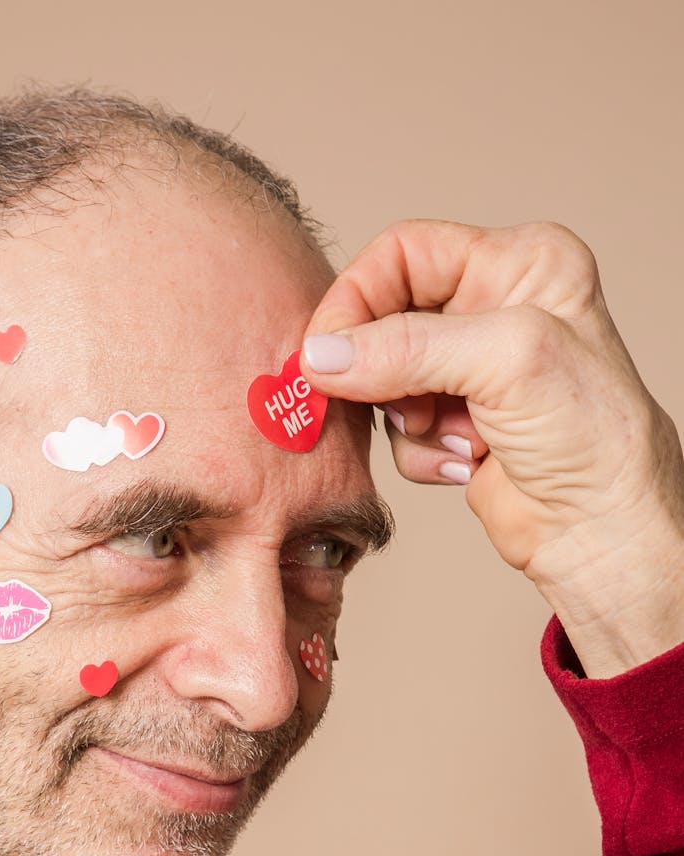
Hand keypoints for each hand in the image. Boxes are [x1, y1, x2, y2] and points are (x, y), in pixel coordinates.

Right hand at [301, 221, 683, 674]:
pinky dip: (421, 450)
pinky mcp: (455, 422)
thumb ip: (406, 347)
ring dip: (408, 416)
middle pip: (386, 315)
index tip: (328, 346)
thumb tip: (322, 355)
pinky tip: (468, 462)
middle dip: (382, 366)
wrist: (603, 532)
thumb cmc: (596, 439)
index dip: (359, 295)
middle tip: (385, 401)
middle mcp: (495, 308)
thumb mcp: (505, 362)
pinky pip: (397, 426)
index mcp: (521, 265)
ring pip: (383, 375)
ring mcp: (473, 369)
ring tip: (458, 436)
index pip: (406, 253)